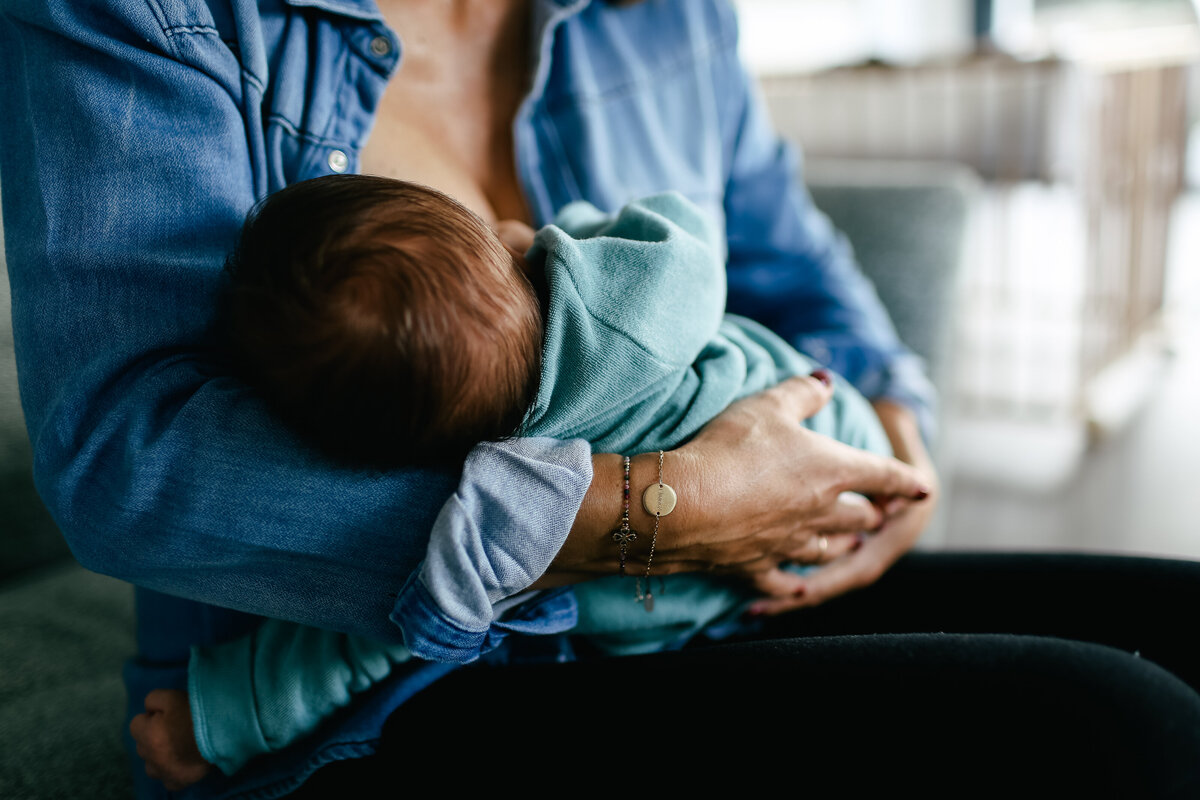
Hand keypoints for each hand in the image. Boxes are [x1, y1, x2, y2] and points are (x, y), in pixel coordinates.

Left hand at [129, 689, 212, 790]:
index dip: (151, 717)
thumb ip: (153, 699)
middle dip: (152, 736)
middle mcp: (152, 757)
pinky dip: (171, 772)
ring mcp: (164, 772)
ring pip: (151, 765)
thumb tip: (148, 710)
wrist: (225, 732)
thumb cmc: (198, 712)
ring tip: (177, 747)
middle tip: (175, 728)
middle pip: (142, 745)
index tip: (166, 715)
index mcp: (149, 734)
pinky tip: (182, 762)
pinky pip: (166, 780)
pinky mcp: (178, 782)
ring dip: (158, 756)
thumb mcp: (173, 696)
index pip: (136, 724)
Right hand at [538, 374, 929, 588]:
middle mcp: (820, 512)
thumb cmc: (732, 448)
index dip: (904, 479)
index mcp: (832, 470)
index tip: (923, 487)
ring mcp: (789, 544)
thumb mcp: (768, 404)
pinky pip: (785, 582)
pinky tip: (800, 585)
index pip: (883, 474)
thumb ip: (802, 392)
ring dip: (842, 545)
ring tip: (847, 542)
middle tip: (875, 511)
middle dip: (870, 513)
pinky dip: (796, 584)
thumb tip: (824, 381)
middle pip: (859, 518)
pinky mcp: (758, 567)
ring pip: (829, 550)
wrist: (685, 503)